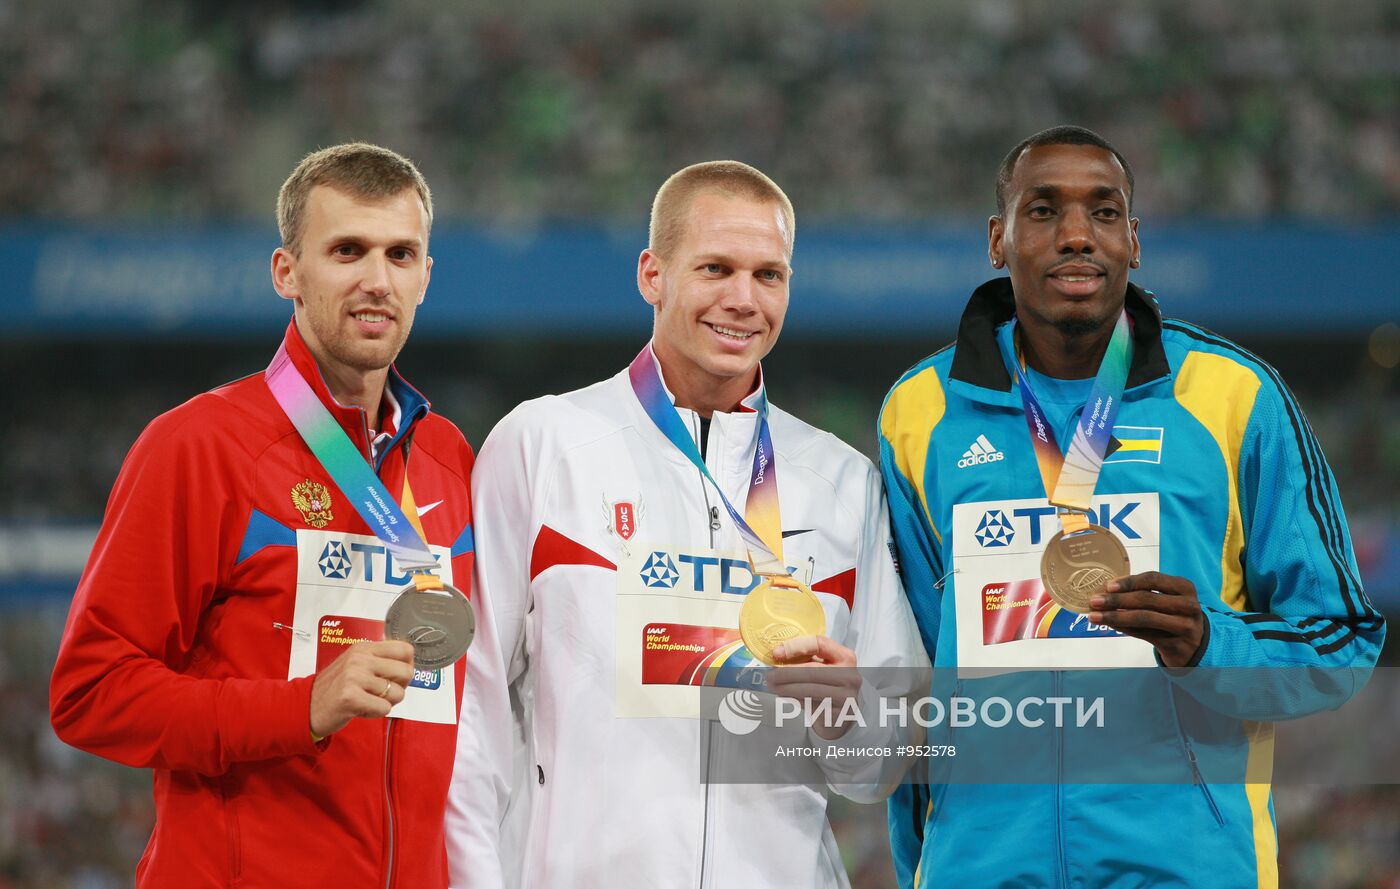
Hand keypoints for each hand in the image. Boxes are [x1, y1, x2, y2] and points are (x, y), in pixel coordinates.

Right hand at [309, 640, 415, 738]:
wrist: (306, 706)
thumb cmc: (334, 688)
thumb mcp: (356, 664)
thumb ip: (380, 660)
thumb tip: (410, 664)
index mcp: (364, 648)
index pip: (405, 649)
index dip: (407, 665)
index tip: (397, 675)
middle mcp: (360, 659)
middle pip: (406, 671)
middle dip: (400, 687)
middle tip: (383, 693)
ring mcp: (354, 677)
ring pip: (397, 693)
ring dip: (386, 703)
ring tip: (367, 700)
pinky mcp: (350, 697)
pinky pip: (384, 708)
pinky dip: (376, 713)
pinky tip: (362, 709)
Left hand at [764, 636, 860, 739]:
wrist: (842, 715)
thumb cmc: (829, 685)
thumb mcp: (824, 667)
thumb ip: (806, 658)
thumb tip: (777, 654)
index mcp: (846, 656)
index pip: (819, 643)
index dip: (795, 646)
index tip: (777, 653)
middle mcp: (850, 675)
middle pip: (811, 670)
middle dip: (785, 673)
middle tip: (769, 675)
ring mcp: (846, 696)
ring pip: (809, 689)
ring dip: (786, 688)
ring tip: (772, 686)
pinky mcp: (838, 713)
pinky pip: (810, 703)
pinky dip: (793, 698)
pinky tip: (784, 695)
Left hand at [1089, 572, 1205, 668]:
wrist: (1196, 645)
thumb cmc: (1174, 616)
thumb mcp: (1165, 600)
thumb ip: (1142, 593)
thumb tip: (1106, 590)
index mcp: (1184, 587)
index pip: (1153, 579)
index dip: (1129, 582)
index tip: (1108, 586)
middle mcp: (1188, 605)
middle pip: (1146, 599)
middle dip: (1116, 600)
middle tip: (1094, 601)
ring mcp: (1185, 626)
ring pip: (1144, 618)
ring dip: (1115, 616)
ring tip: (1095, 616)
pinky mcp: (1177, 645)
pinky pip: (1144, 635)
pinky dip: (1124, 628)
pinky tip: (1110, 625)